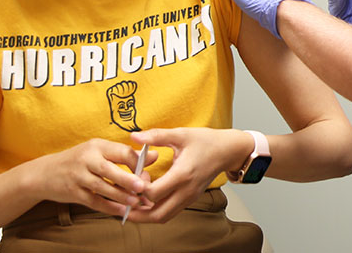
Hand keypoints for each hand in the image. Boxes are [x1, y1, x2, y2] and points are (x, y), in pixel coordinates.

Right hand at [28, 139, 151, 215]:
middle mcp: (86, 159)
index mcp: (97, 145)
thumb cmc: (79, 160)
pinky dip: (108, 207)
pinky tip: (121, 211)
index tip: (148, 170)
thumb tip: (154, 156)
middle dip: (128, 179)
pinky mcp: (73, 192)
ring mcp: (78, 176)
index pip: (120, 151)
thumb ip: (125, 155)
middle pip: (110, 169)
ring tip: (136, 201)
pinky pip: (93, 201)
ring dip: (121, 196)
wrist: (44, 173)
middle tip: (144, 187)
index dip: (137, 161)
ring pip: (102, 187)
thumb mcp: (99, 151)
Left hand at [126, 128, 252, 222]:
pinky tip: (147, 201)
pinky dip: (156, 212)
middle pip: (157, 215)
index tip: (132, 177)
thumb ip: (156, 136)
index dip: (138, 189)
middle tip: (122, 204)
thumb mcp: (181, 134)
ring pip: (163, 217)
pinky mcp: (190, 199)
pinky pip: (170, 212)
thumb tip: (134, 136)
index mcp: (182, 174)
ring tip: (132, 205)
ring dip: (146, 215)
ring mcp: (189, 197)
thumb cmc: (206, 141)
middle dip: (137, 213)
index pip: (154, 193)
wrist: (228, 150)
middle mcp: (186, 191)